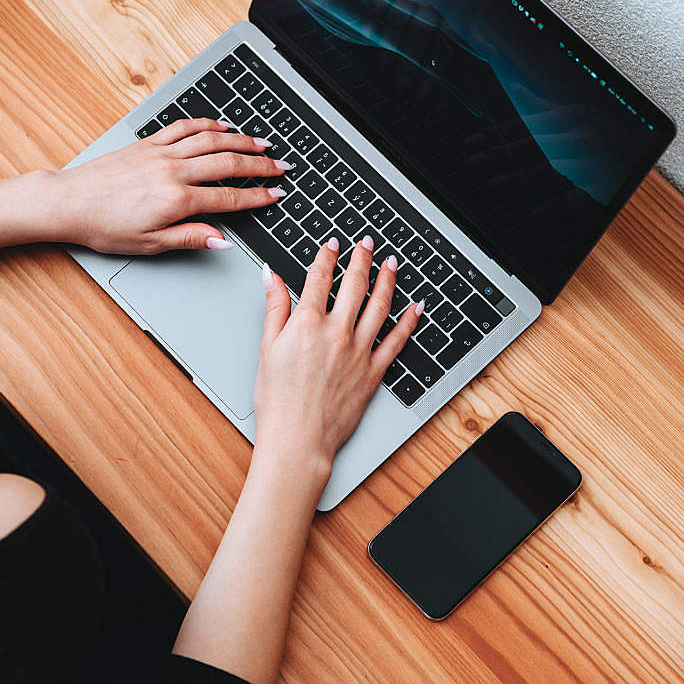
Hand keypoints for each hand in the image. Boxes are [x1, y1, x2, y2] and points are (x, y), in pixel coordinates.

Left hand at [52, 118, 290, 253]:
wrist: (68, 202)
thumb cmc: (104, 226)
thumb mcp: (150, 244)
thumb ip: (190, 238)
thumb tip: (221, 239)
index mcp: (176, 200)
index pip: (228, 197)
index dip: (257, 197)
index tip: (276, 195)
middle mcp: (172, 171)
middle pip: (227, 163)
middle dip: (259, 165)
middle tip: (281, 166)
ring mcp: (160, 153)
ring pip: (210, 140)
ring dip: (240, 140)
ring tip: (261, 144)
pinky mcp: (146, 143)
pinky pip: (183, 128)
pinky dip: (206, 124)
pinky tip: (221, 126)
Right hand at [252, 234, 422, 484]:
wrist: (299, 439)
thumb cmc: (278, 401)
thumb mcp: (266, 348)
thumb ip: (274, 308)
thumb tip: (270, 276)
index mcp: (307, 323)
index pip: (320, 278)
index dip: (327, 257)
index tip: (332, 245)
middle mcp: (337, 332)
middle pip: (354, 285)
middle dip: (361, 259)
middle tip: (367, 243)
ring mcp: (359, 351)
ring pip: (380, 306)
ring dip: (387, 280)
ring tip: (391, 263)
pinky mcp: (373, 372)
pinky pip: (397, 341)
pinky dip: (409, 321)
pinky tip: (416, 307)